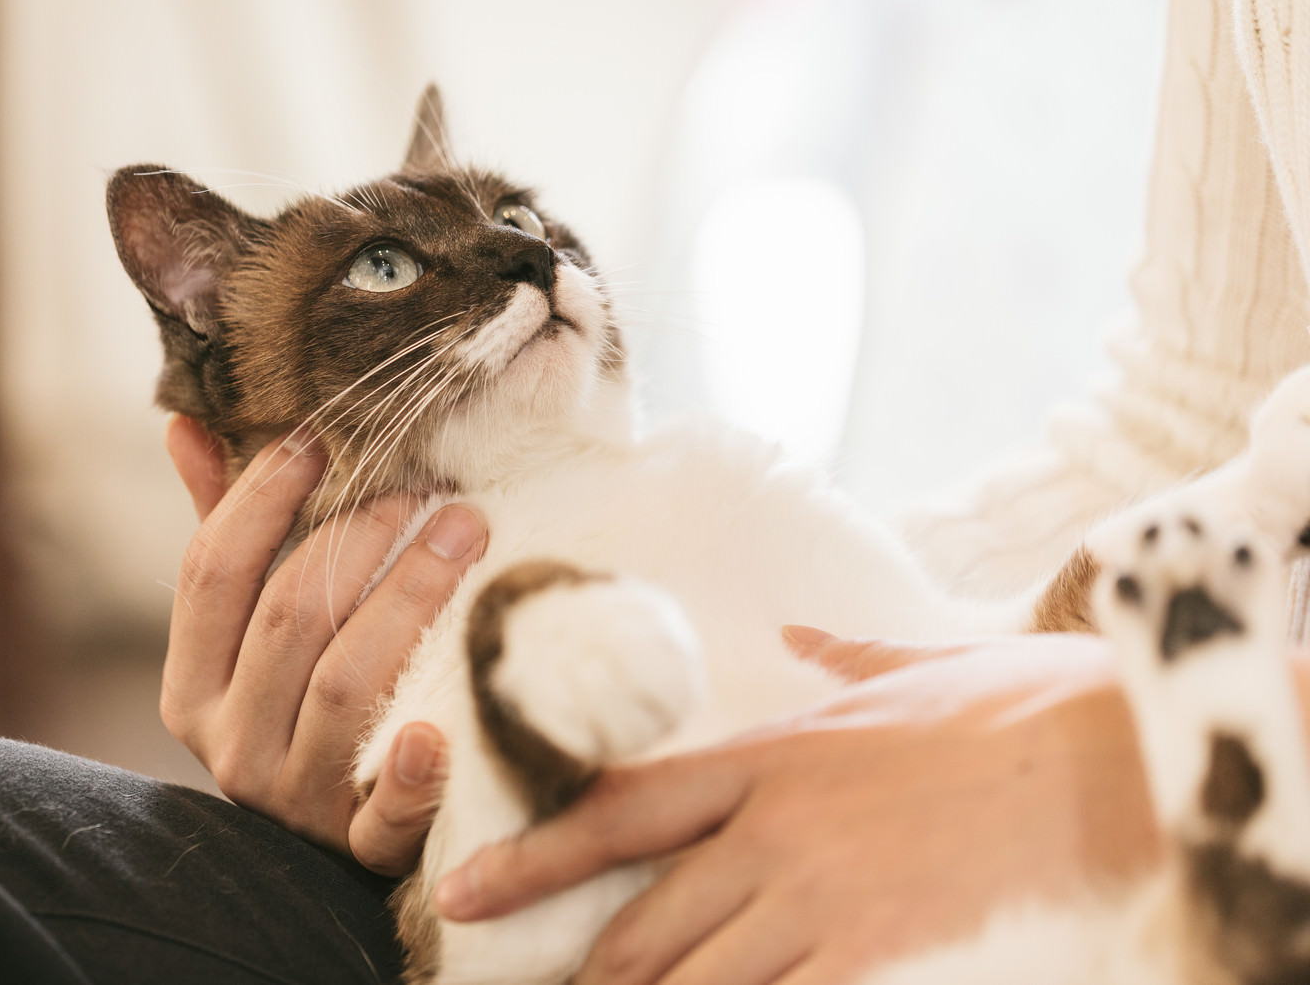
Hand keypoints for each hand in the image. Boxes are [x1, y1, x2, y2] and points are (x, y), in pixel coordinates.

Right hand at [161, 415, 483, 874]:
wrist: (346, 835)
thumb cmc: (306, 700)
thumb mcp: (255, 624)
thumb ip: (227, 532)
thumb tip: (186, 424)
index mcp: (192, 688)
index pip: (212, 573)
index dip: (262, 495)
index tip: (322, 437)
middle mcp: (231, 747)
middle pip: (289, 616)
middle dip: (360, 534)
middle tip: (426, 483)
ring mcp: (297, 799)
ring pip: (348, 682)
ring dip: (412, 595)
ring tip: (467, 528)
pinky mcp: (365, 845)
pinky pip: (388, 812)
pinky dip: (412, 773)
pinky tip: (439, 729)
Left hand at [435, 629, 1159, 983]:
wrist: (1109, 757)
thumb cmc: (1017, 705)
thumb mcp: (916, 666)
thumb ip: (844, 655)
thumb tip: (806, 630)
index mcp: (772, 755)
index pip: (623, 806)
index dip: (537, 852)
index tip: (471, 883)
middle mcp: (774, 831)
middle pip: (641, 915)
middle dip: (575, 964)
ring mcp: (819, 899)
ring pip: (691, 978)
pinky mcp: (872, 956)